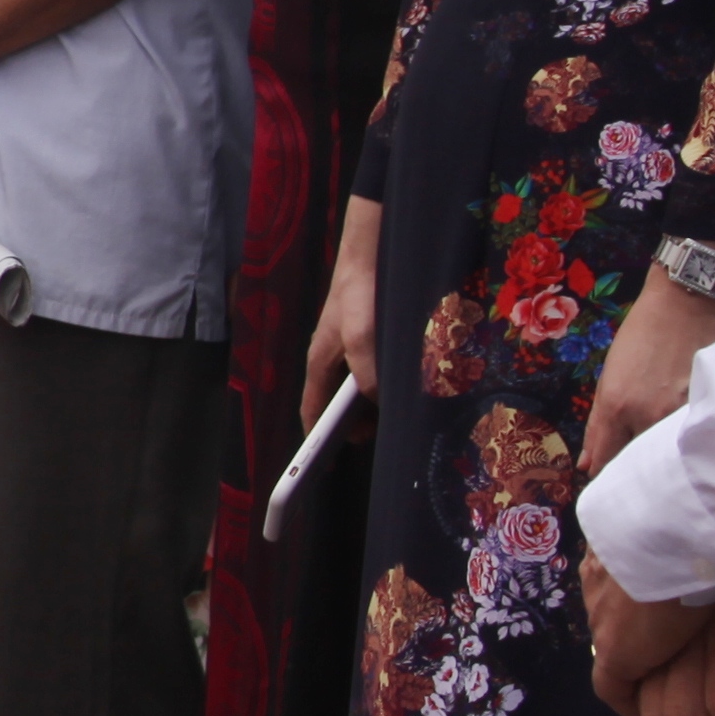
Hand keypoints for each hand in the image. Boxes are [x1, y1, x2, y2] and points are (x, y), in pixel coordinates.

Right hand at [304, 198, 381, 431]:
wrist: (372, 251)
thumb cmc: (359, 294)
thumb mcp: (362, 338)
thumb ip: (367, 374)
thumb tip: (376, 401)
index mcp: (319, 360)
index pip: (310, 407)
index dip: (316, 437)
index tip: (324, 464)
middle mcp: (331, 356)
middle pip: (334, 399)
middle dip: (350, 422)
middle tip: (376, 439)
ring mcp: (349, 344)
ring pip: (356, 385)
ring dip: (371, 403)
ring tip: (392, 417)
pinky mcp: (367, 334)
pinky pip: (372, 369)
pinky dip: (383, 383)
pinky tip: (403, 386)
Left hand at [585, 272, 714, 473]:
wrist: (689, 303)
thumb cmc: (644, 332)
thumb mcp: (610, 375)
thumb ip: (600, 423)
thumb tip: (587, 464)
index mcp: (619, 407)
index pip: (609, 458)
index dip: (607, 472)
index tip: (606, 483)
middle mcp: (650, 417)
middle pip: (641, 460)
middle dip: (637, 468)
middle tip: (637, 470)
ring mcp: (684, 415)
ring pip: (670, 452)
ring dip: (665, 456)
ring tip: (664, 454)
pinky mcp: (711, 409)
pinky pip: (696, 438)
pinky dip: (690, 440)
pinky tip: (690, 439)